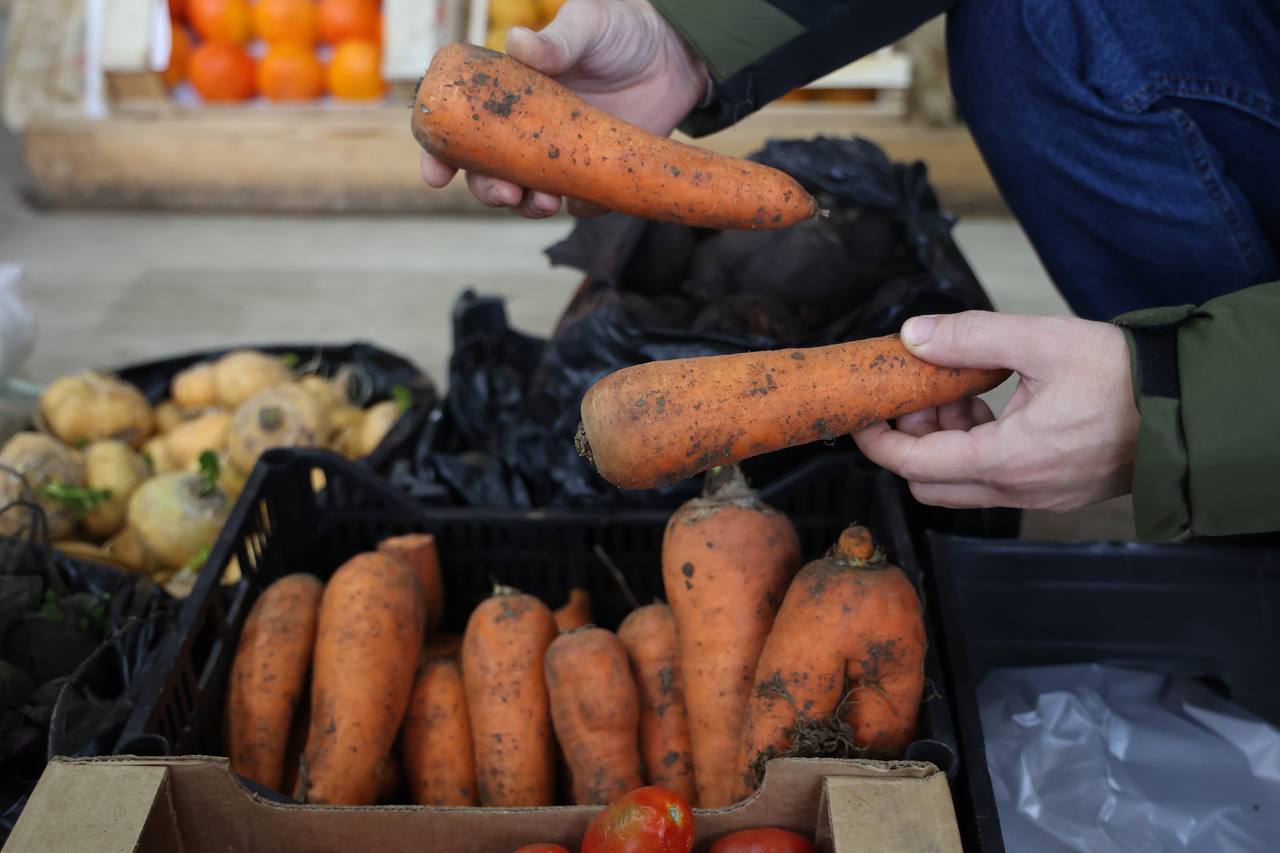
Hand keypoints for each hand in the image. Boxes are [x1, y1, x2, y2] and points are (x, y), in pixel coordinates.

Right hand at [419, 0, 707, 218]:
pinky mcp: (596, 173)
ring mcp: (560, 154)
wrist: (676, 52)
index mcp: (507, 93)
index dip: (441, 154)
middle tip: (505, 193)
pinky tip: (585, 195)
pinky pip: (581, 203)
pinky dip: (579, 205)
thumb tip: (518, 43)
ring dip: (526, 206)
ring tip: (542, 201)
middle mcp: (526, 129)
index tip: (436, 174)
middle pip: (488, 172)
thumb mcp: (587, 24)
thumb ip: (556, 40)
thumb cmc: (620, 29)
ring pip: (528, 195)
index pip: (461, 127)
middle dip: (487, 190)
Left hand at [852, 311, 1140, 510]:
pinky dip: (980, 449)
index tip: (863, 417)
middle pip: (930, 482)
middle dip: (913, 441)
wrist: (1189, 405)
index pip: (914, 464)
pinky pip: (997, 481)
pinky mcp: (1056, 492)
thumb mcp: (1040, 340)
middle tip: (925, 397)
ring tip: (965, 392)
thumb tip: (912, 335)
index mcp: (1006, 459)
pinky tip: (997, 407)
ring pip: (963, 484)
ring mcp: (1038, 496)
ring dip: (948, 442)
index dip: (878, 442)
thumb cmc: (1122, 375)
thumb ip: (969, 336)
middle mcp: (1017, 488)